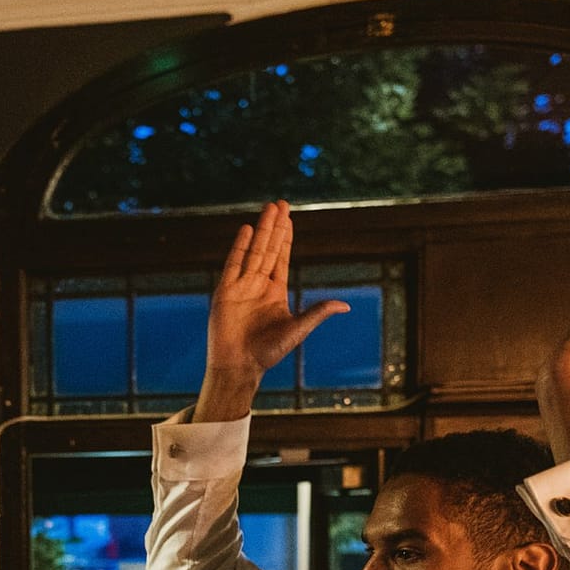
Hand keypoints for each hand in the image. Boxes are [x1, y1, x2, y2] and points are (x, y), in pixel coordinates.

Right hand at [198, 201, 347, 420]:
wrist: (238, 366)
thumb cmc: (268, 352)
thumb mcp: (297, 330)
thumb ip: (317, 313)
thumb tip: (344, 306)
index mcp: (275, 292)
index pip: (282, 258)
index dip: (286, 238)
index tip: (289, 219)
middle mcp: (258, 285)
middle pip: (269, 249)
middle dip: (275, 226)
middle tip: (280, 203)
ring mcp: (241, 286)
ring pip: (254, 251)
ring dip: (261, 230)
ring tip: (269, 208)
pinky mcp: (225, 291)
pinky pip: (233, 264)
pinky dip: (240, 247)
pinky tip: (245, 230)